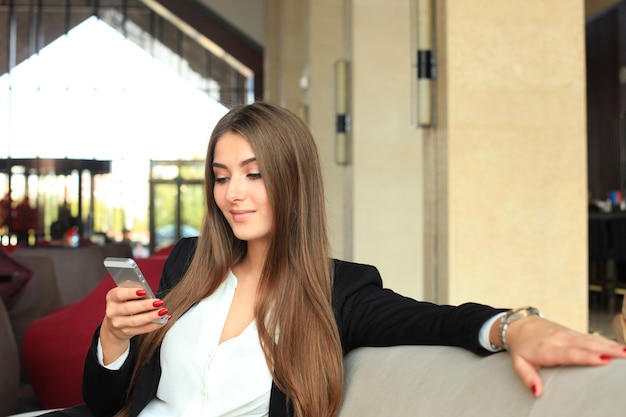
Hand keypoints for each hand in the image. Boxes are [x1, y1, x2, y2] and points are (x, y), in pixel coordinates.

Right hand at [100, 287, 168, 364]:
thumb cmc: (124, 304)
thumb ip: (136, 292)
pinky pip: (141, 329)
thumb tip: (149, 295)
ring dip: (152, 316)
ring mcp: (118, 323)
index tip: (144, 291)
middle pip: (129, 309)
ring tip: (163, 312)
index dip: (131, 293)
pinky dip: (154, 325)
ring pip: (136, 321)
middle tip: (158, 302)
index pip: (119, 294)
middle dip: (145, 306)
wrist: (114, 323)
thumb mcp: (126, 295)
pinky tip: (162, 320)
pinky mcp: (126, 332)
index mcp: (112, 297)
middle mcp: (112, 311)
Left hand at [503, 316, 625, 396]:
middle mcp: (560, 340)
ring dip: (611, 345)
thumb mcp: (518, 363)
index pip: (569, 354)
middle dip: (606, 350)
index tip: (603, 360)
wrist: (520, 325)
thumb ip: (527, 377)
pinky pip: (593, 337)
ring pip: (592, 339)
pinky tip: (621, 347)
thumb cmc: (521, 347)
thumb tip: (537, 392)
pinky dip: (607, 341)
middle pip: (586, 345)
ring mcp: (568, 335)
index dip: (587, 357)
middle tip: (624, 355)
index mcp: (547, 350)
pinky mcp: (574, 332)